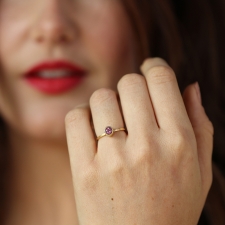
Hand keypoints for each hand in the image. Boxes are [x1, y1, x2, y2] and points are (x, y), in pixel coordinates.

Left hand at [65, 58, 213, 224]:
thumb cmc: (172, 207)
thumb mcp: (199, 170)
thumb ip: (200, 124)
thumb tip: (191, 85)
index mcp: (179, 143)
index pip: (162, 80)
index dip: (154, 66)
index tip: (149, 68)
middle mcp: (147, 147)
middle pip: (129, 83)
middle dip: (130, 86)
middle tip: (131, 102)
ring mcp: (114, 159)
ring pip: (101, 97)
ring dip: (106, 103)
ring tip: (112, 122)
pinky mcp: (85, 171)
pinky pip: (76, 118)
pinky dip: (82, 116)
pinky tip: (91, 130)